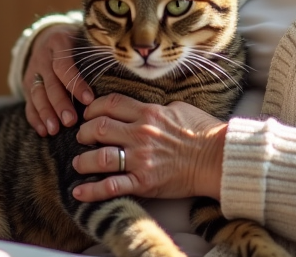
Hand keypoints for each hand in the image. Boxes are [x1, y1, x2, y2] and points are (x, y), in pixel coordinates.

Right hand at [24, 24, 93, 135]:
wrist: (48, 35)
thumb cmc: (77, 40)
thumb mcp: (86, 37)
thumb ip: (99, 49)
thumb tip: (124, 62)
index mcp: (59, 42)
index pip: (65, 66)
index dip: (76, 84)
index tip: (89, 100)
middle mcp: (43, 57)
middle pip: (49, 83)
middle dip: (59, 103)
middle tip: (70, 121)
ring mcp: (33, 71)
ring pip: (36, 94)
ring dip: (45, 113)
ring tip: (54, 130)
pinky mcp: (27, 84)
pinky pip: (28, 102)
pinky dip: (35, 118)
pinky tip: (43, 132)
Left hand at [71, 94, 226, 202]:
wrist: (217, 158)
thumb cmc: (203, 132)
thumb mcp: (179, 108)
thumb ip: (156, 107)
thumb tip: (143, 107)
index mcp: (148, 113)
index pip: (110, 104)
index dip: (93, 108)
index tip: (88, 114)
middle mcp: (140, 134)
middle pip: (98, 128)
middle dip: (84, 133)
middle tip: (81, 137)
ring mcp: (141, 159)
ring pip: (100, 157)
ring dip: (83, 161)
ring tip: (78, 163)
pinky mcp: (144, 182)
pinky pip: (112, 186)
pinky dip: (92, 191)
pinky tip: (79, 192)